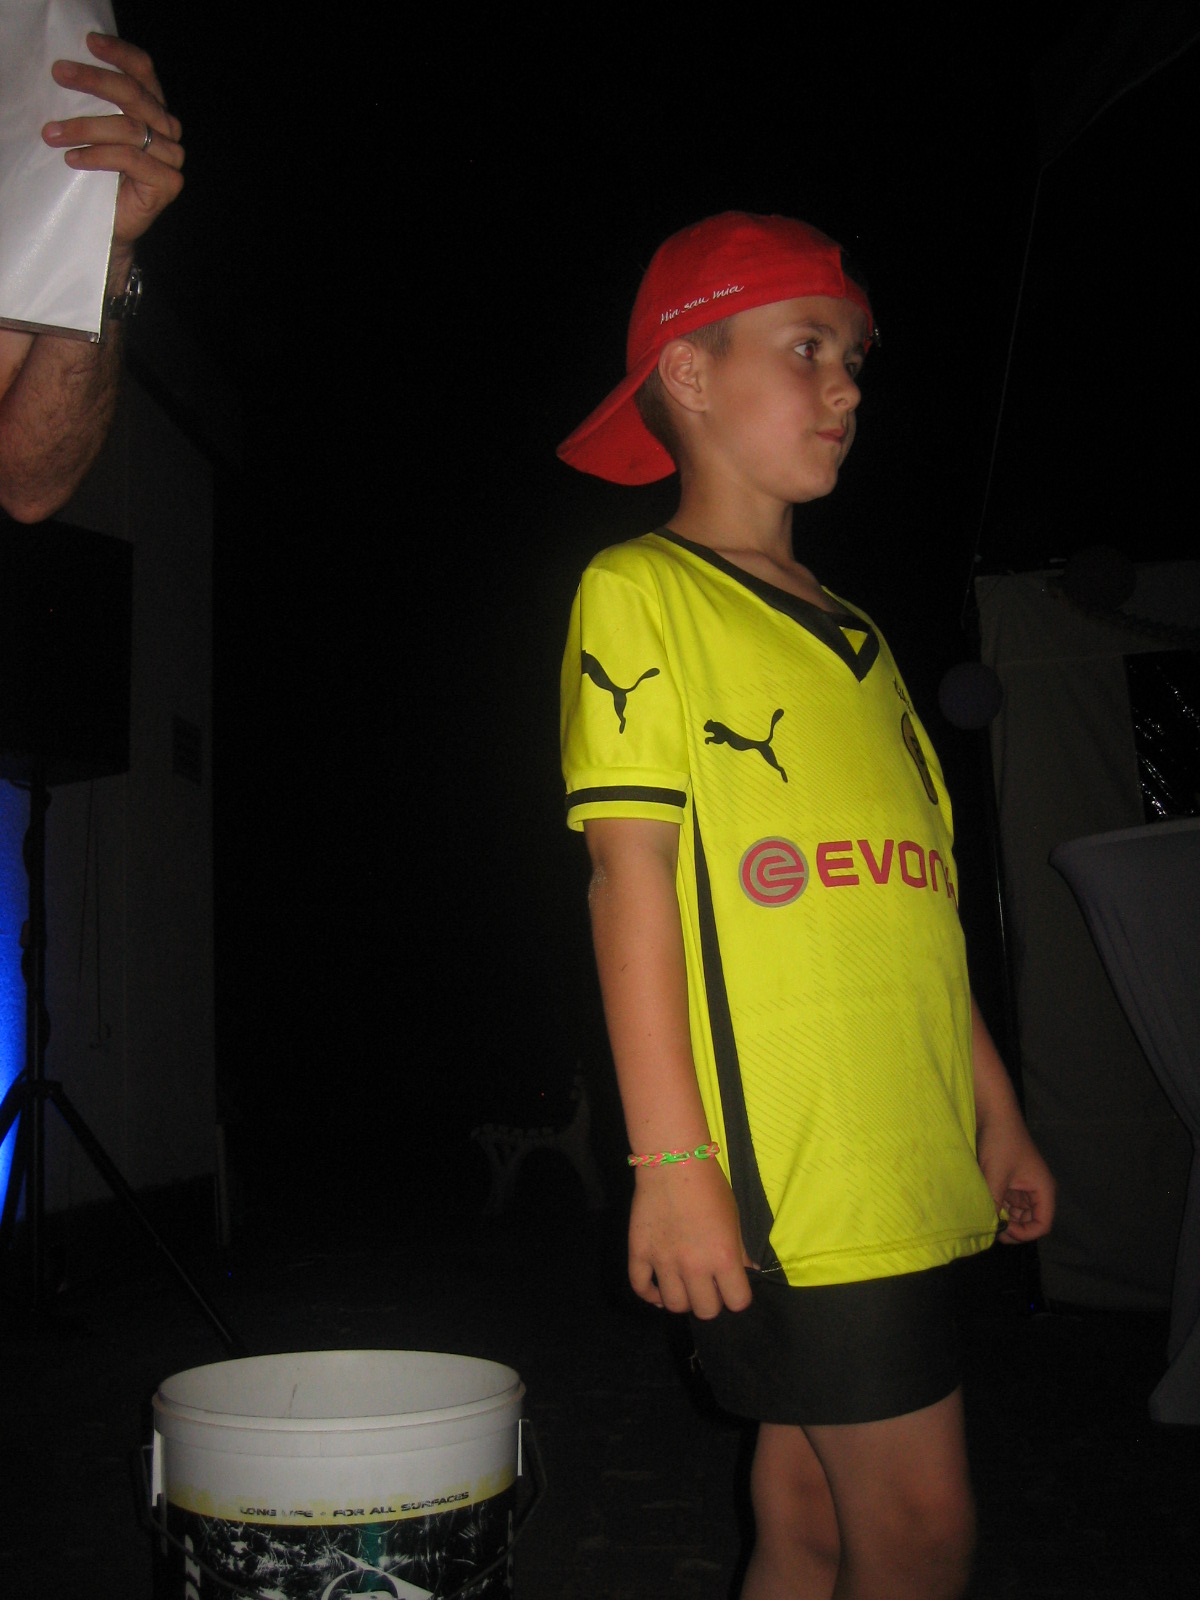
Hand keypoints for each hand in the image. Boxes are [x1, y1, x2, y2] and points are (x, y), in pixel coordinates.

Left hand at [42, 34, 183, 281]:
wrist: (113, 227)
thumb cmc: (101, 178)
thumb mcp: (97, 132)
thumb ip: (100, 107)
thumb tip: (72, 73)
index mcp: (154, 111)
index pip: (144, 73)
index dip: (120, 54)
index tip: (89, 42)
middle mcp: (168, 131)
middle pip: (134, 95)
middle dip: (93, 81)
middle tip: (59, 73)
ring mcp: (171, 158)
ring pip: (128, 128)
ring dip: (84, 127)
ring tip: (52, 133)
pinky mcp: (168, 183)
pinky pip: (129, 158)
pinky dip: (97, 156)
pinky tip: (73, 159)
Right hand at [628, 1156, 756, 1317]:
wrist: (673, 1161)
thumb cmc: (710, 1186)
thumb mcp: (734, 1217)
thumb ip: (740, 1250)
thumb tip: (749, 1272)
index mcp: (724, 1257)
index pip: (737, 1302)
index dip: (737, 1296)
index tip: (732, 1286)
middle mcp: (694, 1265)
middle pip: (705, 1311)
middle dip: (710, 1301)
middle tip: (707, 1285)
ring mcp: (664, 1261)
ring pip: (674, 1305)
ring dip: (682, 1299)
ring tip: (684, 1286)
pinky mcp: (639, 1252)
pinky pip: (640, 1287)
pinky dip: (650, 1295)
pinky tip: (659, 1289)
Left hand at [978, 1119, 1055, 1244]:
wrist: (993, 1113)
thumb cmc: (1000, 1142)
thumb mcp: (996, 1176)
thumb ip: (994, 1204)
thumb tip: (989, 1228)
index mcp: (1043, 1189)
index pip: (1042, 1224)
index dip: (1024, 1233)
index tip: (1003, 1230)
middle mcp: (1036, 1189)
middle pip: (1030, 1220)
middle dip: (1013, 1227)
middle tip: (991, 1228)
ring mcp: (1023, 1184)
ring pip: (1017, 1212)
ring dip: (1004, 1216)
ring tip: (986, 1215)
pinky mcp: (1010, 1178)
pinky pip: (1008, 1200)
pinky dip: (998, 1205)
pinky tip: (984, 1203)